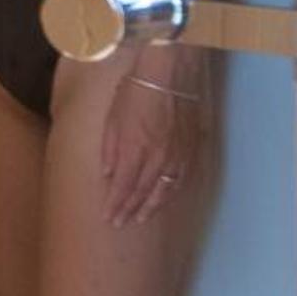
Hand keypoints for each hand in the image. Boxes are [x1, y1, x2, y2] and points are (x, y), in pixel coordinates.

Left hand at [101, 58, 209, 225]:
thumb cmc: (136, 88)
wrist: (170, 71)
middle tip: (119, 224)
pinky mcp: (189, 149)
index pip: (122, 187)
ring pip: (162, 191)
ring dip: (149, 207)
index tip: (108, 218)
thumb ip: (110, 149)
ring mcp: (175, 155)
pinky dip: (169, 193)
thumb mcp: (113, 117)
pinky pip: (179, 179)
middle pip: (141, 193)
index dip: (115, 205)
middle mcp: (156, 158)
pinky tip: (163, 199)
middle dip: (129, 211)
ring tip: (138, 218)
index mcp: (134, 149)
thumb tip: (107, 174)